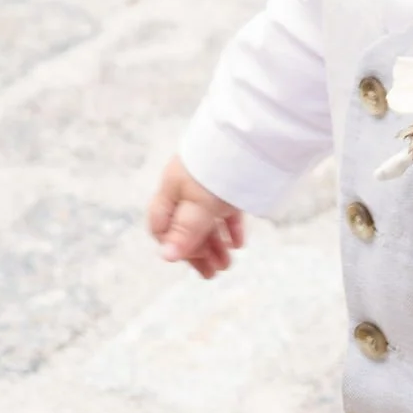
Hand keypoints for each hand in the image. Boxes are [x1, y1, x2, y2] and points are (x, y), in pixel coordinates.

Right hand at [147, 156, 245, 280]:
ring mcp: (209, 186)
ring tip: (226, 266)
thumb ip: (184, 231)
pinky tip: (238, 245)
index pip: (161, 225)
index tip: (184, 259)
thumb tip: (166, 257)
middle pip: (185, 227)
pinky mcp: (231, 184)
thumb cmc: (217, 171)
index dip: (170, 244)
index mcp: (171, 191)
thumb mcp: (199, 205)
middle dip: (197, 252)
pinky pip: (226, 211)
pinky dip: (230, 229)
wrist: (251, 138)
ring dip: (215, 246)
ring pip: (207, 221)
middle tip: (212, 274)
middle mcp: (187, 188)